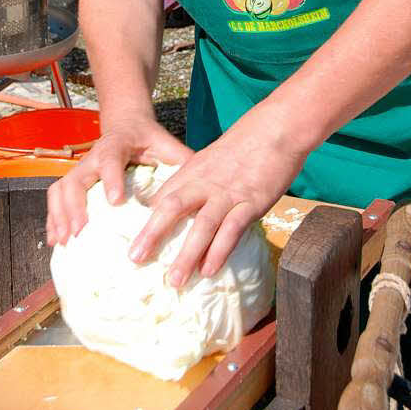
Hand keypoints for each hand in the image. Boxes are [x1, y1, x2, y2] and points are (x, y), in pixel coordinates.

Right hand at [46, 114, 191, 246]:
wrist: (126, 124)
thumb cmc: (149, 139)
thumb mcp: (167, 144)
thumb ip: (182, 160)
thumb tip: (204, 185)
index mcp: (117, 144)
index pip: (110, 159)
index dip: (111, 179)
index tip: (115, 201)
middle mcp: (93, 156)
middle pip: (77, 178)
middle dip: (76, 206)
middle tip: (81, 232)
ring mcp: (81, 168)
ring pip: (61, 189)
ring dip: (61, 216)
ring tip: (66, 242)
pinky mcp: (73, 180)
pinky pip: (56, 198)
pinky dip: (53, 219)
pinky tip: (56, 242)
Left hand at [127, 116, 309, 286]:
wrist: (276, 128)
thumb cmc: (247, 143)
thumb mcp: (215, 157)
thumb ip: (201, 179)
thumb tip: (192, 204)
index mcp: (193, 170)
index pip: (163, 196)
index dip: (147, 219)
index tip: (134, 239)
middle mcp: (205, 182)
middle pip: (171, 208)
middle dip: (151, 235)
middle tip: (135, 259)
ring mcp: (228, 193)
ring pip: (201, 226)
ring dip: (186, 255)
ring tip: (174, 280)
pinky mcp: (251, 202)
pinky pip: (231, 230)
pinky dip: (218, 251)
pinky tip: (208, 271)